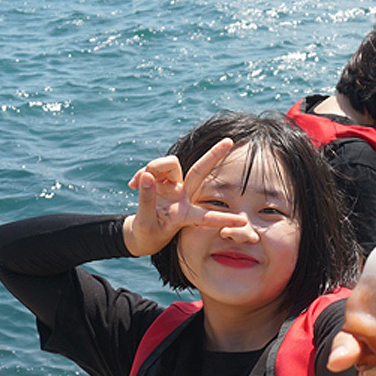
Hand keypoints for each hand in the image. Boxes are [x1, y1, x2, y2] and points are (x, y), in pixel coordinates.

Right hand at [122, 138, 246, 256]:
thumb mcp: (145, 222)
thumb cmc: (148, 233)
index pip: (207, 216)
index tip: (244, 222)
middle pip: (199, 171)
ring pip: (170, 164)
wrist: (141, 234)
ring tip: (133, 184)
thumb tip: (147, 176)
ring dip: (153, 167)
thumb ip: (146, 200)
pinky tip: (131, 185)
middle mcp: (183, 197)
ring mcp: (174, 188)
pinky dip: (141, 174)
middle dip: (213, 155)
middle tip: (229, 141)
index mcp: (184, 215)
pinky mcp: (162, 182)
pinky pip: (152, 168)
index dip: (224, 219)